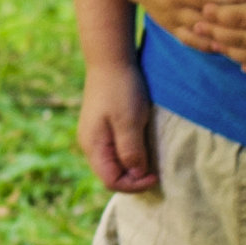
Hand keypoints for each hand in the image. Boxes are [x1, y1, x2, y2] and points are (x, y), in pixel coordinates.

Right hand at [78, 57, 158, 192]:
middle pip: (111, 175)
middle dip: (134, 177)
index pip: (111, 181)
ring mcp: (94, 135)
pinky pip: (115, 150)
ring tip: (150, 157)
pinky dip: (129, 153)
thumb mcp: (130, 122)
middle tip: (156, 169)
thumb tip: (137, 175)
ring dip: (133, 165)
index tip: (156, 175)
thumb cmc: (121, 89)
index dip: (134, 185)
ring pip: (113, 163)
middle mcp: (90, 144)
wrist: (110, 60)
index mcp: (93, 146)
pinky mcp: (101, 127)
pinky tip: (142, 144)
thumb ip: (132, 151)